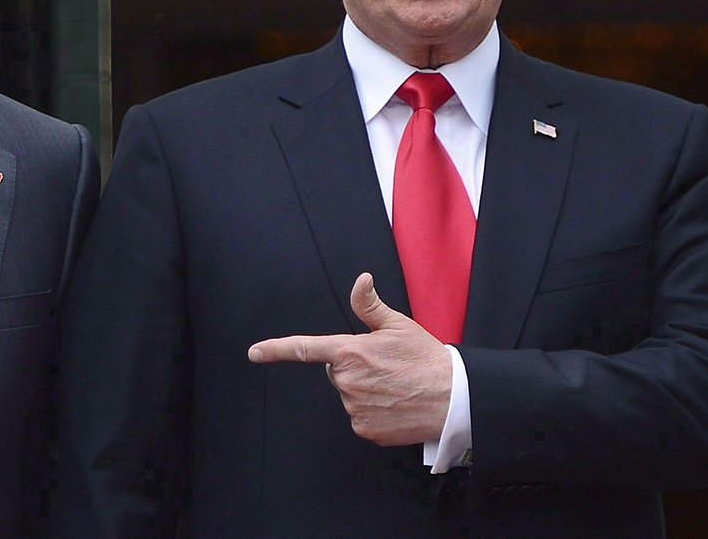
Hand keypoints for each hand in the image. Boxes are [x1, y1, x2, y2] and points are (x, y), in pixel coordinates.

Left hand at [247, 272, 451, 445]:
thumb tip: (361, 280)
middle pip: (337, 372)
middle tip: (384, 367)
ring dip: (365, 390)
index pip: (305, 349)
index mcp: (350, 352)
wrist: (453, 397)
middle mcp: (347, 381)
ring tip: (394, 386)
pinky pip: (360, 417)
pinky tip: (394, 404)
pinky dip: (373, 411)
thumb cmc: (425, 358)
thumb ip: (370, 305)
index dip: (276, 349)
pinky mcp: (365, 429)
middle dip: (353, 368)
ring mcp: (354, 407)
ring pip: (349, 394)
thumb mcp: (398, 325)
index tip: (254, 352)